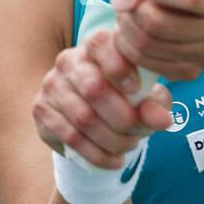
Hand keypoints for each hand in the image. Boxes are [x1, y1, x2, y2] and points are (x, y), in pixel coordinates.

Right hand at [33, 30, 173, 169]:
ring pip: (83, 118)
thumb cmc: (125, 98)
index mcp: (96, 45)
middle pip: (94, 88)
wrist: (92, 117)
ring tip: (129, 146)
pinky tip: (115, 160)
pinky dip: (98, 154)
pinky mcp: (41, 109)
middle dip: (122, 117)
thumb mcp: (146, 98)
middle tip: (137, 133)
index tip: (137, 90)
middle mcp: (69, 60)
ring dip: (112, 140)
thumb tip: (162, 120)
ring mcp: (52, 84)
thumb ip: (156, 104)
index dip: (119, 67)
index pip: (101, 44)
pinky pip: (71, 137)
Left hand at [108, 0, 203, 82]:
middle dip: (133, 9)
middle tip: (132, 0)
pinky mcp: (189, 72)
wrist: (202, 6)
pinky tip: (135, 30)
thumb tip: (123, 1)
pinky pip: (144, 62)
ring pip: (146, 45)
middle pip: (157, 24)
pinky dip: (129, 45)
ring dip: (126, 26)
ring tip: (131, 12)